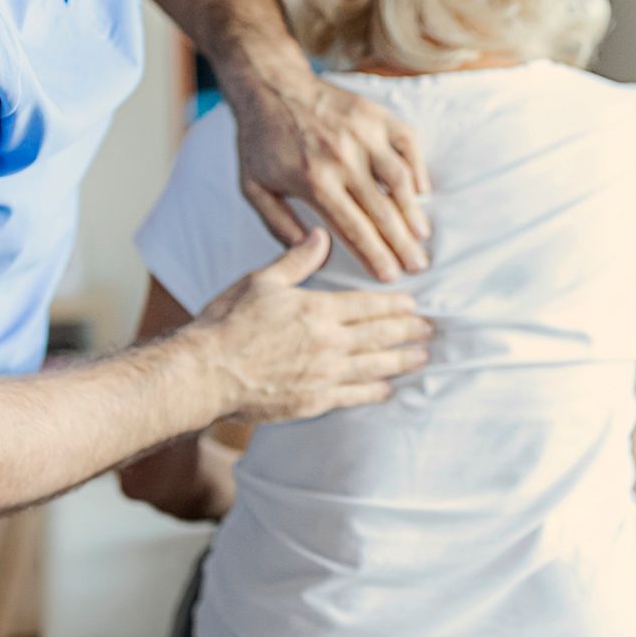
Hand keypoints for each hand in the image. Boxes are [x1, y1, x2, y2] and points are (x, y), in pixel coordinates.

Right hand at [184, 230, 432, 423]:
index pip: (369, 305)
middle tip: (431, 329)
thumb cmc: (227, 324)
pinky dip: (375, 391)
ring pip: (375, 366)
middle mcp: (328, 342)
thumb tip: (321, 235)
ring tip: (422, 356)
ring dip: (402, 360)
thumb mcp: (262, 282)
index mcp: (317, 309)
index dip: (396, 305)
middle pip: (380, 335)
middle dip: (409, 331)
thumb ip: (297, 260)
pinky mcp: (314, 401)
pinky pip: (354, 396)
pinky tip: (388, 388)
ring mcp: (324, 374)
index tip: (415, 304)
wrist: (205, 373)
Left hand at [230, 68, 432, 281]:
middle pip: (381, 211)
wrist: (271, 86)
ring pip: (399, 180)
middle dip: (401, 244)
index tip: (389, 277)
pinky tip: (422, 191)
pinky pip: (408, 143)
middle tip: (417, 267)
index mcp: (313, 181)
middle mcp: (342, 158)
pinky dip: (418, 167)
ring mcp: (363, 134)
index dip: (374, 256)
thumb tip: (313, 251)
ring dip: (413, 211)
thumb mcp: (254, 188)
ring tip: (422, 236)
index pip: (352, 228)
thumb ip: (278, 224)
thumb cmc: (261, 140)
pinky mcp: (375, 115)